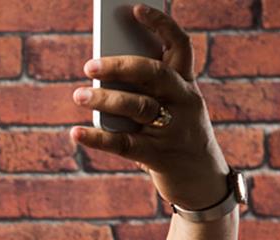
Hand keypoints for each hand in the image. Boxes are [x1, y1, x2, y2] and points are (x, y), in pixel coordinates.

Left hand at [70, 5, 229, 210]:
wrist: (203, 182)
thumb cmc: (176, 135)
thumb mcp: (169, 109)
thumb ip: (144, 91)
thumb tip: (100, 78)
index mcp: (186, 84)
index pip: (180, 46)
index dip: (160, 24)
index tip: (135, 9)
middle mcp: (184, 102)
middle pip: (153, 74)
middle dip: (120, 65)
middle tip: (89, 66)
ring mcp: (174, 129)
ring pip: (138, 107)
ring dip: (105, 99)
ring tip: (78, 95)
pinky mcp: (159, 156)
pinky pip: (125, 144)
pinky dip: (97, 139)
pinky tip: (76, 133)